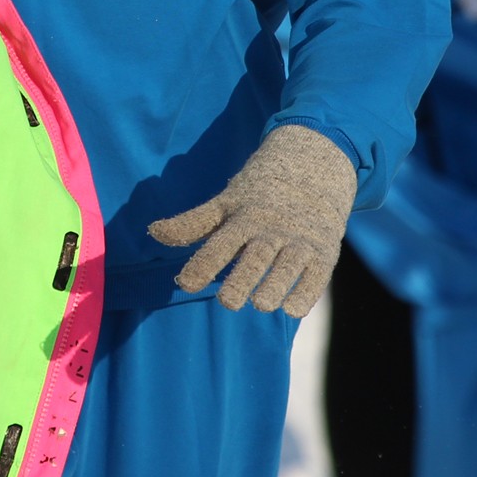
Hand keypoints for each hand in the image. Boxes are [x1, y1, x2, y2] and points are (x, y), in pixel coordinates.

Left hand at [147, 124, 356, 317]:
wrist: (312, 167)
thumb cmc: (258, 193)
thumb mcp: (224, 203)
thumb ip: (191, 223)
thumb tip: (152, 233)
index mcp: (244, 217)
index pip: (220, 243)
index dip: (202, 264)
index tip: (185, 283)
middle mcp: (271, 229)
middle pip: (255, 257)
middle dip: (242, 278)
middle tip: (228, 302)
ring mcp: (299, 240)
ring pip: (287, 267)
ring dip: (275, 286)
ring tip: (261, 304)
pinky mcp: (323, 252)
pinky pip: (316, 275)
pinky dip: (306, 293)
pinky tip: (292, 309)